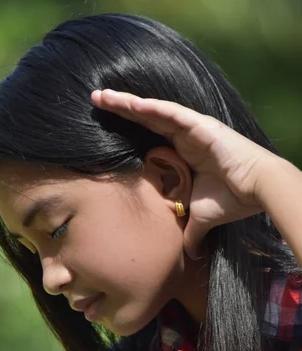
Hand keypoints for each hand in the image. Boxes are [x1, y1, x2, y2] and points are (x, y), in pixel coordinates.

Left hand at [91, 89, 278, 259]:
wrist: (256, 191)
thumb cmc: (230, 201)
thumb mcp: (199, 218)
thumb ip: (189, 233)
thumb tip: (189, 255)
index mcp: (182, 152)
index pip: (147, 135)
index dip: (127, 128)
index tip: (103, 126)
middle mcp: (184, 136)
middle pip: (145, 118)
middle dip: (119, 109)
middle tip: (94, 99)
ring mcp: (192, 128)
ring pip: (153, 111)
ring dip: (127, 103)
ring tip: (101, 96)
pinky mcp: (201, 125)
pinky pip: (171, 113)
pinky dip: (151, 108)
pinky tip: (130, 103)